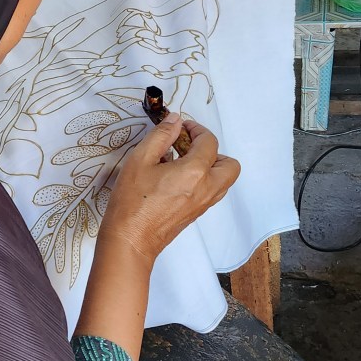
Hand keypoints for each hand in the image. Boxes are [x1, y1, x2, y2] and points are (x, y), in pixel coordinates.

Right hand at [99, 113, 240, 264]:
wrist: (131, 240)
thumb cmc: (132, 201)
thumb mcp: (140, 160)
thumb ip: (161, 136)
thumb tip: (176, 120)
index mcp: (195, 172)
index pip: (209, 142)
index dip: (197, 129)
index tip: (182, 128)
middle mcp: (207, 188)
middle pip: (230, 164)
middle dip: (213, 150)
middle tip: (189, 147)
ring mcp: (204, 204)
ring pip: (224, 180)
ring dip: (211, 166)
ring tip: (183, 162)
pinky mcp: (197, 214)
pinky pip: (212, 191)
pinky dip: (204, 180)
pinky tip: (177, 178)